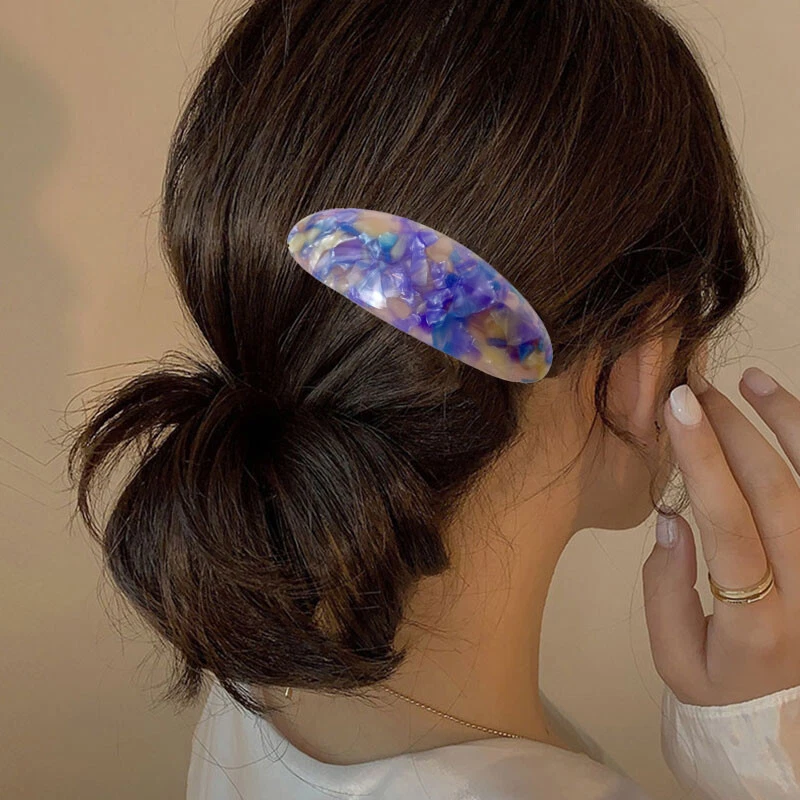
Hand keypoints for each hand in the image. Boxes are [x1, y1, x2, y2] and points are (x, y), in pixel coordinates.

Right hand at [642, 367, 799, 705]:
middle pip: (776, 495)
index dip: (705, 461)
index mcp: (756, 625)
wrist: (781, 720)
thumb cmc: (719, 685)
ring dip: (785, 424)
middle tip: (693, 388)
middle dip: (732, 430)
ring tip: (749, 381)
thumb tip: (673, 519)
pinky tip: (785, 411)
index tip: (679, 407)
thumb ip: (665, 590)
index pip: (732, 527)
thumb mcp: (674, 657)